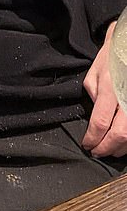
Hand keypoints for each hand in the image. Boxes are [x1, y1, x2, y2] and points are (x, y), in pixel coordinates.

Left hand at [82, 21, 126, 156]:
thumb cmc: (112, 58)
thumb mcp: (94, 73)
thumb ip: (93, 95)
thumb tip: (94, 117)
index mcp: (110, 88)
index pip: (100, 122)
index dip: (92, 138)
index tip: (86, 144)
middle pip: (119, 135)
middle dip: (106, 148)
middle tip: (97, 152)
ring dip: (121, 148)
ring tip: (110, 150)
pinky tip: (124, 143)